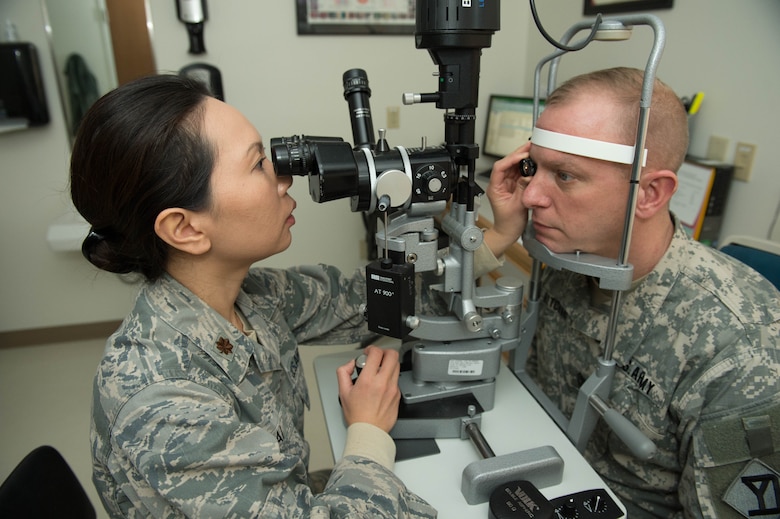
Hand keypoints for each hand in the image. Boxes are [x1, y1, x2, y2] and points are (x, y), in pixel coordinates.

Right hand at [336, 346, 400, 432]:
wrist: (369, 431)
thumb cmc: (357, 415)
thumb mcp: (343, 392)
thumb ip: (343, 373)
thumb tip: (350, 364)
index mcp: (368, 381)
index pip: (376, 353)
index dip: (371, 349)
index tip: (367, 353)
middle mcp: (383, 383)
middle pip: (392, 355)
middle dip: (384, 352)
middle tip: (378, 357)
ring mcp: (393, 389)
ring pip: (396, 366)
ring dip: (389, 363)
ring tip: (380, 370)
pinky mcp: (398, 395)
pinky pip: (396, 379)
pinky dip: (390, 377)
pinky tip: (382, 384)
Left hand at [483, 142, 532, 256]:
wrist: (508, 232)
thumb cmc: (508, 223)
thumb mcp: (517, 206)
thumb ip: (522, 188)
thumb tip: (528, 174)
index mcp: (494, 188)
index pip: (499, 167)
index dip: (511, 159)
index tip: (523, 155)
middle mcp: (499, 184)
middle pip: (507, 164)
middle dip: (519, 154)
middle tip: (531, 147)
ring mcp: (506, 184)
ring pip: (514, 167)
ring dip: (524, 159)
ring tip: (535, 152)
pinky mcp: (514, 186)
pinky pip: (520, 173)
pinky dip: (527, 167)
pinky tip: (534, 163)